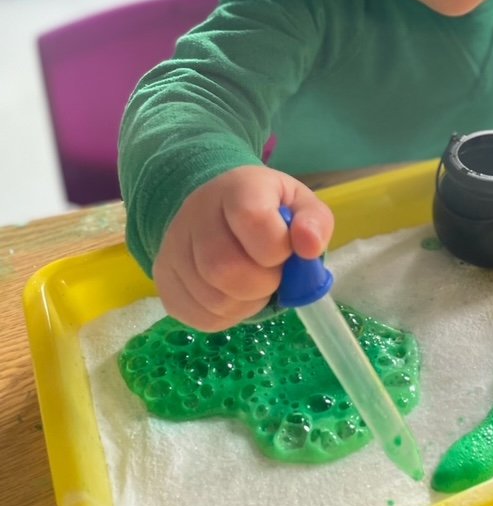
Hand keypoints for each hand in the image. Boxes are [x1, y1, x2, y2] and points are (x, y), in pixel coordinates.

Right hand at [152, 165, 334, 330]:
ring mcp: (172, 247)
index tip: (286, 251)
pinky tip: (235, 297)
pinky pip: (198, 316)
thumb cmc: (268, 209)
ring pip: (211, 298)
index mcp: (236, 188)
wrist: (220, 209)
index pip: (253, 221)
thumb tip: (309, 246)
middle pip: (223, 268)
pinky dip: (227, 317)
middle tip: (273, 277)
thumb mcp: (299, 204)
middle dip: (262, 284)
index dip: (277, 248)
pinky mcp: (164, 279)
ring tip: (256, 286)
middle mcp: (195, 213)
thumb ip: (315, 222)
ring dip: (246, 304)